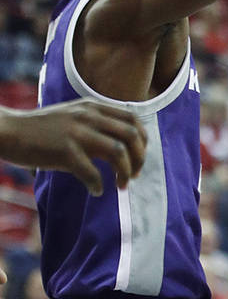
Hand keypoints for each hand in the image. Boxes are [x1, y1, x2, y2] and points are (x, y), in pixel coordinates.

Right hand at [0, 101, 146, 195]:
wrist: (7, 130)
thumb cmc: (41, 129)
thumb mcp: (73, 115)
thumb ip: (97, 123)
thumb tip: (124, 144)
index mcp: (93, 107)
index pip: (133, 121)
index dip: (143, 142)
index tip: (139, 158)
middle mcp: (88, 116)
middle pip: (131, 136)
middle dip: (139, 159)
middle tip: (135, 176)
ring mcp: (77, 133)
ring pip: (118, 153)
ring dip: (125, 173)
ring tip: (121, 186)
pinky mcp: (64, 151)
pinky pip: (93, 173)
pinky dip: (98, 185)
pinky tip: (96, 191)